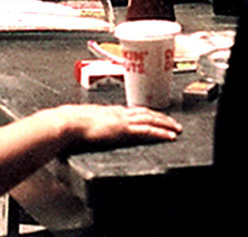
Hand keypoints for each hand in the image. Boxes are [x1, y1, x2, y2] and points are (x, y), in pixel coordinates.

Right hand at [60, 104, 181, 147]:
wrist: (70, 122)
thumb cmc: (74, 123)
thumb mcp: (89, 122)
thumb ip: (96, 124)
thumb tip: (95, 129)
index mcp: (113, 111)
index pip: (137, 111)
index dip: (150, 114)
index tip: (159, 117)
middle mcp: (121, 112)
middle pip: (147, 113)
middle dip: (163, 118)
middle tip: (175, 123)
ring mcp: (124, 120)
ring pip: (151, 119)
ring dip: (166, 124)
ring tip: (177, 129)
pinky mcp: (124, 130)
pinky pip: (147, 130)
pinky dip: (160, 133)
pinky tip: (169, 136)